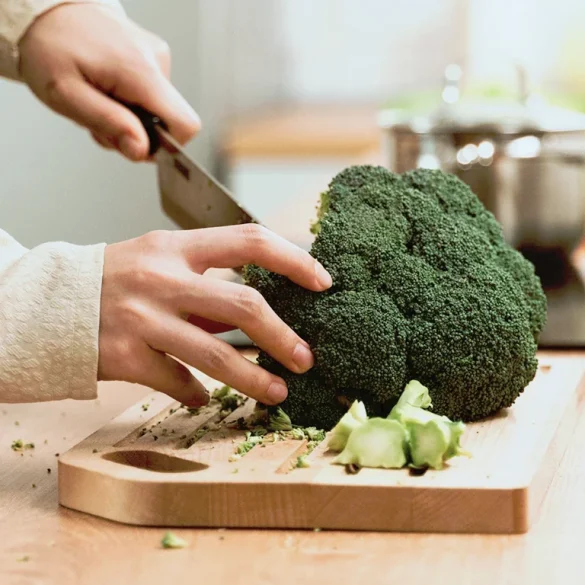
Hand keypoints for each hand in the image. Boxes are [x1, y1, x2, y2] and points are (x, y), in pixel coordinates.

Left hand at [18, 3, 199, 160]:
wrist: (43, 9)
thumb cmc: (49, 46)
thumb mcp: (66, 95)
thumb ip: (108, 123)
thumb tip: (142, 149)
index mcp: (140, 71)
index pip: (185, 124)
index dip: (165, 146)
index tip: (135, 144)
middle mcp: (156, 60)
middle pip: (168, 122)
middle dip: (136, 132)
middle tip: (100, 120)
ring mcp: (156, 55)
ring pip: (158, 111)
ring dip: (128, 118)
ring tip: (98, 100)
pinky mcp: (152, 55)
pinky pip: (151, 95)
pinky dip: (128, 102)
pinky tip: (105, 90)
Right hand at [98, 225, 332, 406]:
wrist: (49, 304)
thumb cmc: (115, 280)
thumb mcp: (159, 262)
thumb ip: (207, 283)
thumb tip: (259, 314)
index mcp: (176, 247)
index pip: (249, 241)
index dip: (293, 259)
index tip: (322, 282)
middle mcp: (163, 279)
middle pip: (244, 306)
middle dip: (283, 337)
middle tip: (306, 358)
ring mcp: (143, 319)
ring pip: (216, 356)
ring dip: (254, 378)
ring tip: (278, 392)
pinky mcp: (126, 357)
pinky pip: (177, 383)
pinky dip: (196, 394)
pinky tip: (203, 399)